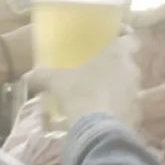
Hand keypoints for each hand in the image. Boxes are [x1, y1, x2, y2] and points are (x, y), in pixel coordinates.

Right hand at [26, 36, 140, 127]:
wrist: (96, 127)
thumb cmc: (79, 92)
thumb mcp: (57, 81)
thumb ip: (43, 76)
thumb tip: (28, 76)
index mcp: (117, 54)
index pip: (131, 39)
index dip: (125, 37)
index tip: (115, 38)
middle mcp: (131, 70)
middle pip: (128, 62)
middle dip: (116, 65)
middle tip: (99, 68)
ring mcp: (136, 92)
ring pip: (128, 84)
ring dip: (117, 86)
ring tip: (99, 92)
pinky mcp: (136, 112)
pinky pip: (128, 105)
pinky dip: (118, 106)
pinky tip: (103, 112)